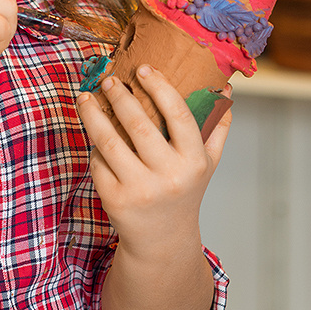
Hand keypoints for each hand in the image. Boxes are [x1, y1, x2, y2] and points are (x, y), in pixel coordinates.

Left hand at [78, 65, 230, 260]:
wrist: (163, 241)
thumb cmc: (185, 192)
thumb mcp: (207, 163)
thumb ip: (217, 126)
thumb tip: (225, 89)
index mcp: (193, 161)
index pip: (179, 114)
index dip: (160, 87)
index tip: (143, 68)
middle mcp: (169, 176)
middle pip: (139, 125)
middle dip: (119, 96)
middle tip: (108, 79)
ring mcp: (140, 189)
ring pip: (109, 142)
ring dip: (93, 115)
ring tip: (85, 97)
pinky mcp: (115, 200)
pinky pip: (98, 162)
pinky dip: (93, 145)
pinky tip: (92, 133)